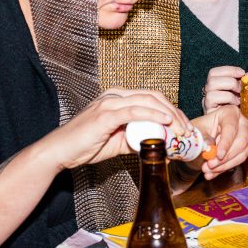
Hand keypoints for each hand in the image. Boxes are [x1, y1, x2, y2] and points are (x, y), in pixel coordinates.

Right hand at [41, 89, 189, 170]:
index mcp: (118, 98)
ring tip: (181, 130)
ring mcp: (110, 102)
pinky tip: (165, 122)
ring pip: (148, 101)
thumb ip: (138, 140)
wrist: (59, 152)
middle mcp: (115, 95)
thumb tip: (162, 147)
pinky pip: (134, 111)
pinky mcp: (105, 114)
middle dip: (175, 112)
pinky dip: (153, 115)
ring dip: (169, 115)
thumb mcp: (118, 142)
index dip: (172, 110)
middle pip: (154, 97)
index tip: (185, 126)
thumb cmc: (85, 146)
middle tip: (187, 130)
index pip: (152, 98)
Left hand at [193, 105, 247, 178]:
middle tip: (210, 166)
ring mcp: (245, 136)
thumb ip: (203, 138)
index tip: (218, 155)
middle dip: (225, 157)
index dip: (226, 142)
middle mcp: (241, 123)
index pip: (231, 128)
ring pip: (242, 153)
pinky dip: (224, 169)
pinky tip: (212, 174)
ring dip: (224, 165)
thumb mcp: (196, 132)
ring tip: (207, 171)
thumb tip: (210, 148)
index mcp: (229, 112)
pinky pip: (238, 161)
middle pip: (241, 141)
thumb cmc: (198, 131)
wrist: (199, 140)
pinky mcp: (244, 149)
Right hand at [202, 65, 247, 112]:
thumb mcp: (244, 93)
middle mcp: (209, 91)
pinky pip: (212, 97)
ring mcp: (207, 100)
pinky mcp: (208, 109)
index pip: (215, 72)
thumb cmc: (239, 109)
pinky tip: (234, 105)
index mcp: (216, 84)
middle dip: (230, 80)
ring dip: (228, 90)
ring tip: (238, 98)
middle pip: (212, 77)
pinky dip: (226, 98)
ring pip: (211, 85)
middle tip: (240, 89)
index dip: (229, 70)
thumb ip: (246, 83)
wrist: (235, 127)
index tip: (242, 73)